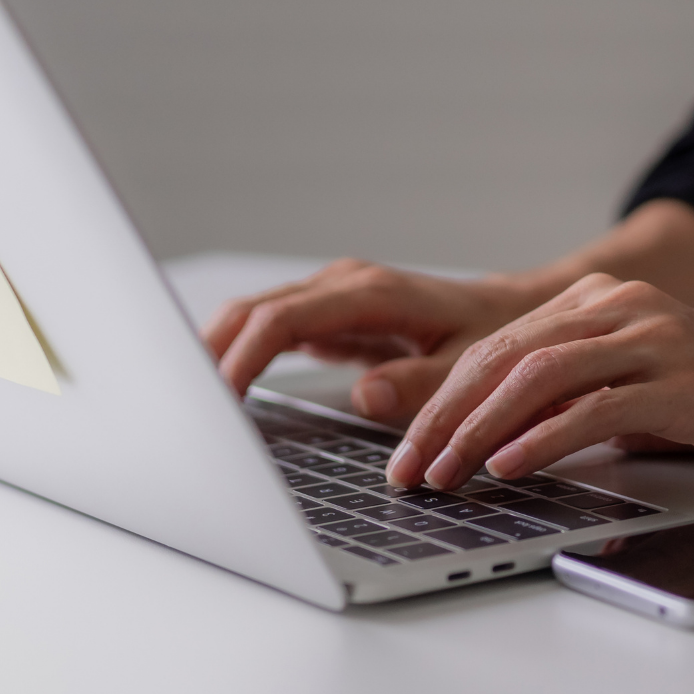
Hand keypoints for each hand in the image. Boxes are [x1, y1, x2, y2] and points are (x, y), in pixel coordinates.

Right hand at [201, 259, 542, 419]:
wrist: (512, 311)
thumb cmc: (497, 337)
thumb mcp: (471, 365)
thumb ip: (420, 383)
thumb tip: (366, 394)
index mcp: (371, 293)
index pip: (282, 320)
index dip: (242, 359)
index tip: (218, 401)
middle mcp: (343, 286)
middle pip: (251, 311)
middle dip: (208, 353)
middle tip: (181, 407)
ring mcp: (331, 297)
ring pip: (253, 316)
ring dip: (217, 352)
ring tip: (187, 403)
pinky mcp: (329, 316)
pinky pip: (271, 330)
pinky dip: (241, 356)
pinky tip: (222, 392)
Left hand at [384, 273, 693, 489]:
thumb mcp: (624, 386)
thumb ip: (563, 397)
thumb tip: (485, 439)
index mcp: (593, 301)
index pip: (495, 349)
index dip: (442, 402)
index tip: (409, 451)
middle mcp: (616, 307)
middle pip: (504, 358)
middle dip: (445, 418)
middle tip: (410, 469)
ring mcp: (651, 338)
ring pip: (539, 376)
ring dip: (480, 431)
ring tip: (447, 475)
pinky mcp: (682, 379)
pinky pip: (596, 406)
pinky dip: (543, 438)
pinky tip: (509, 466)